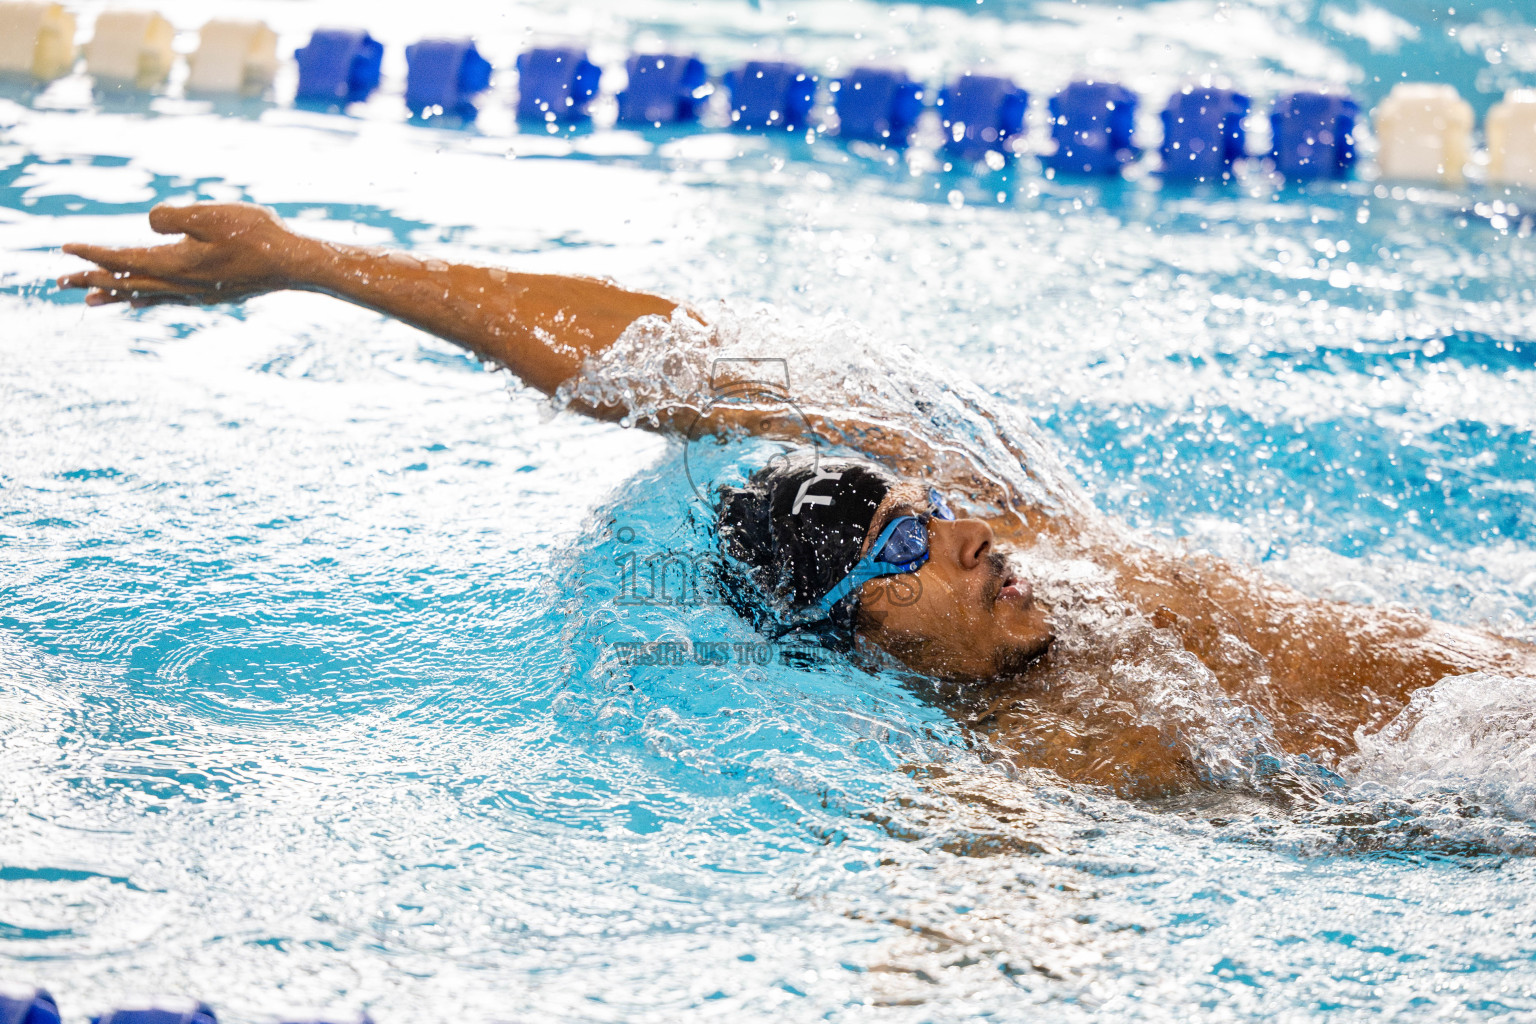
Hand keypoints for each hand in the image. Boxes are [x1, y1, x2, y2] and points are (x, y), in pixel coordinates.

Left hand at [57, 202, 302, 307]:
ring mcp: (197, 293)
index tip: (66, 249)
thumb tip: (151, 226)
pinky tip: (140, 302)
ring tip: (91, 300)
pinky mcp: (211, 293)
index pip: (124, 258)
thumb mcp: (210, 214)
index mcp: (177, 264)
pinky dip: (145, 299)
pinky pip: (166, 300)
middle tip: (63, 284)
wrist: (295, 264)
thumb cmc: (257, 235)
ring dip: (116, 294)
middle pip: (128, 283)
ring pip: (146, 296)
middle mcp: (182, 285)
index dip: (94, 253)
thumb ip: (172, 217)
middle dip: (94, 280)